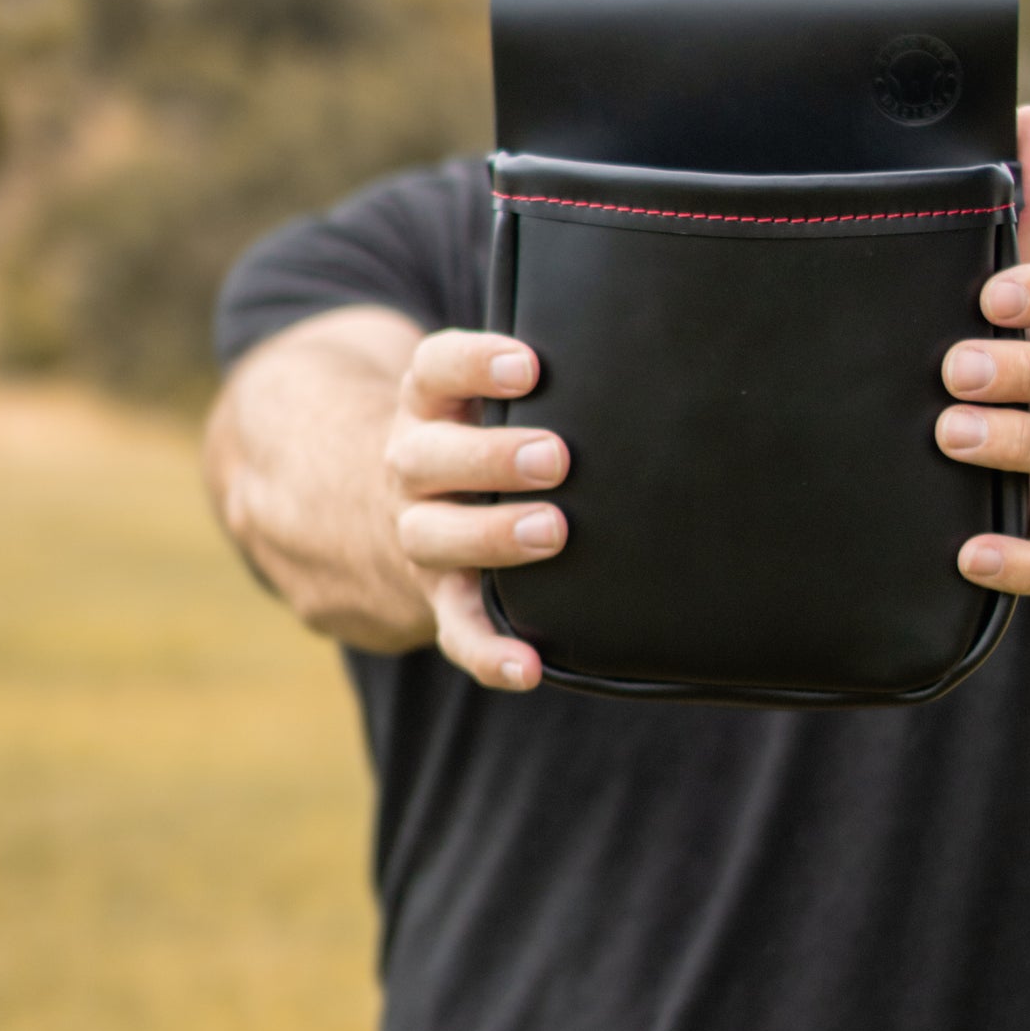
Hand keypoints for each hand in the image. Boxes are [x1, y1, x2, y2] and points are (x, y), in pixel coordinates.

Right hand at [383, 330, 567, 690]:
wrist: (390, 502)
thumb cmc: (480, 434)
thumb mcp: (481, 395)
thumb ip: (536, 382)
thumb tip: (638, 366)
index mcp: (427, 405)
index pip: (435, 369)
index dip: (474, 363)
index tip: (527, 365)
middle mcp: (412, 466)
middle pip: (429, 458)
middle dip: (492, 457)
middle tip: (557, 458)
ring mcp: (420, 532)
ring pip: (433, 537)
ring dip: (490, 536)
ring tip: (552, 532)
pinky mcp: (439, 595)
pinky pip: (455, 628)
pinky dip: (488, 651)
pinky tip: (528, 667)